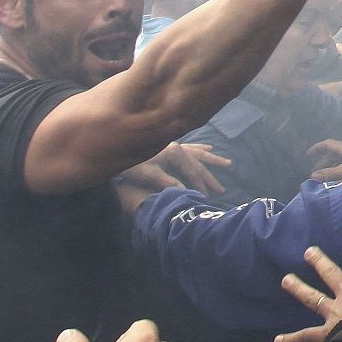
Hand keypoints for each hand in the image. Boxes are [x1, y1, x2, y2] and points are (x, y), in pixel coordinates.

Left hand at [115, 142, 230, 204]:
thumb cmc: (129, 163)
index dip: (200, 185)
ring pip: (196, 152)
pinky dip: (199, 147)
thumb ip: (168, 182)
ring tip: (227, 163)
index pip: (192, 171)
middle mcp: (175, 145)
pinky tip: (207, 147)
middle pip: (197, 162)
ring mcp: (172, 144)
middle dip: (209, 176)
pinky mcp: (167, 145)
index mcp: (173, 151)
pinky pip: (189, 146)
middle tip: (221, 189)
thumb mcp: (149, 174)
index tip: (207, 198)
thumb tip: (185, 193)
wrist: (114, 146)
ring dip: (210, 159)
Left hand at [274, 221, 341, 341]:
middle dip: (319, 261)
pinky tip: (275, 341)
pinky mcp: (326, 335)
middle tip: (307, 251)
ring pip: (313, 298)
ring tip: (284, 280)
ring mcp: (334, 315)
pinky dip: (291, 339)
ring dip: (299, 289)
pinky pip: (306, 336)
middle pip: (331, 273)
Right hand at [308, 138, 341, 181]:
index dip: (317, 148)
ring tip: (325, 178)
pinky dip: (341, 171)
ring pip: (341, 160)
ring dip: (332, 168)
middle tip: (315, 172)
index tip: (308, 154)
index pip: (328, 144)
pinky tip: (340, 181)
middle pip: (334, 154)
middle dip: (323, 162)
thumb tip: (313, 175)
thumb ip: (329, 174)